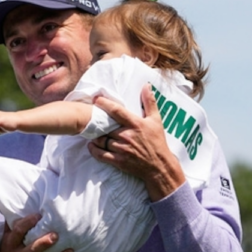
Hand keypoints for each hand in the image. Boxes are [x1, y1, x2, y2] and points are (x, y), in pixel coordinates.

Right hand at [0, 214, 75, 251]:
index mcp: (11, 243)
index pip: (18, 231)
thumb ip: (14, 222)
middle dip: (44, 244)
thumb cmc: (8, 249)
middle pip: (32, 250)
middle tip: (56, 236)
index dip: (27, 223)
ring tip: (71, 251)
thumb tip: (23, 203)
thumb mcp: (6, 235)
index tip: (39, 215)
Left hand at [87, 84, 184, 200]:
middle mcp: (127, 136)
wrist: (159, 166)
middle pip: (105, 126)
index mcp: (136, 124)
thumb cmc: (157, 142)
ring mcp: (122, 149)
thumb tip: (146, 85)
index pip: (116, 111)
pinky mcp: (118, 161)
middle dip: (98, 123)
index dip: (104, 103)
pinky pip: (100, 154)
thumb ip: (149, 102)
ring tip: (93, 133)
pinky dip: (93, 150)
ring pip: (101, 140)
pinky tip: (92, 145)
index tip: (95, 99)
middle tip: (92, 120)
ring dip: (95, 136)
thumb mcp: (156, 120)